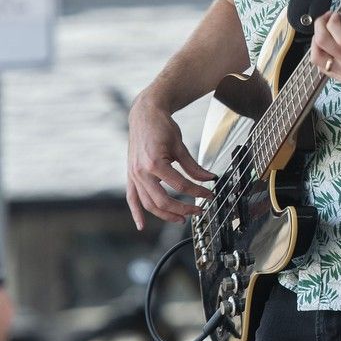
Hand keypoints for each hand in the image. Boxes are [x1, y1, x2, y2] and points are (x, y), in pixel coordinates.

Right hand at [126, 93, 214, 229]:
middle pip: (162, 200)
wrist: (144, 115)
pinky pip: (132, 198)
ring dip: (165, 215)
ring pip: (148, 203)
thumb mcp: (181, 145)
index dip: (198, 192)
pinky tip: (142, 225)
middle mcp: (141, 172)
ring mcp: (133, 175)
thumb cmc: (162, 127)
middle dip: (183, 208)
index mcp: (155, 163)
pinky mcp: (130, 176)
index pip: (181, 185)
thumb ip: (194, 166)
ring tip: (181, 218)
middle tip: (198, 210)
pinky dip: (136, 213)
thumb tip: (210, 179)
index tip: (209, 195)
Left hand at [310, 12, 340, 102]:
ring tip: (324, 34)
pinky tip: (329, 49)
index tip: (337, 14)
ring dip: (316, 42)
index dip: (332, 19)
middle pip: (321, 42)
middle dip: (320, 25)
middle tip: (327, 19)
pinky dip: (322, 56)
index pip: (336, 31)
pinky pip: (324, 68)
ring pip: (317, 58)